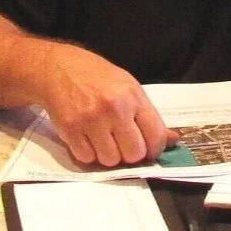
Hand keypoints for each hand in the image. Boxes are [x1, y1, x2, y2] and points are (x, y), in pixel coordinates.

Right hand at [40, 44, 177, 166]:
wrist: (58, 68)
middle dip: (131, 154)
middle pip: (134, 154)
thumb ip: (148, 115)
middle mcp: (114, 109)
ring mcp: (91, 121)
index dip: (156, 149)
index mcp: (132, 96)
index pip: (156, 135)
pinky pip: (87, 159)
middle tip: (124, 144)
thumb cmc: (97, 76)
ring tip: (104, 138)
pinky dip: (89, 153)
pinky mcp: (70, 131)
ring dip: (109, 155)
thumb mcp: (128, 86)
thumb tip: (173, 140)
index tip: (150, 150)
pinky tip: (88, 137)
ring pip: (110, 161)